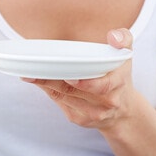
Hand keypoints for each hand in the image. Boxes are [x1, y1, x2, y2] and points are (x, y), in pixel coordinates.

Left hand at [22, 29, 137, 131]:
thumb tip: (113, 36)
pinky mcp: (81, 120)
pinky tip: (39, 82)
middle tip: (33, 72)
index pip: (101, 85)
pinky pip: (60, 104)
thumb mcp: (125, 56)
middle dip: (52, 81)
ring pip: (63, 97)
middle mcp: (107, 101)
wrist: (124, 111)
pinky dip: (48, 92)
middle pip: (73, 91)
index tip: (68, 77)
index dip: (84, 83)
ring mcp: (93, 113)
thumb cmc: (119, 76)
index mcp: (118, 83)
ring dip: (45, 85)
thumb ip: (123, 39)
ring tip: (29, 74)